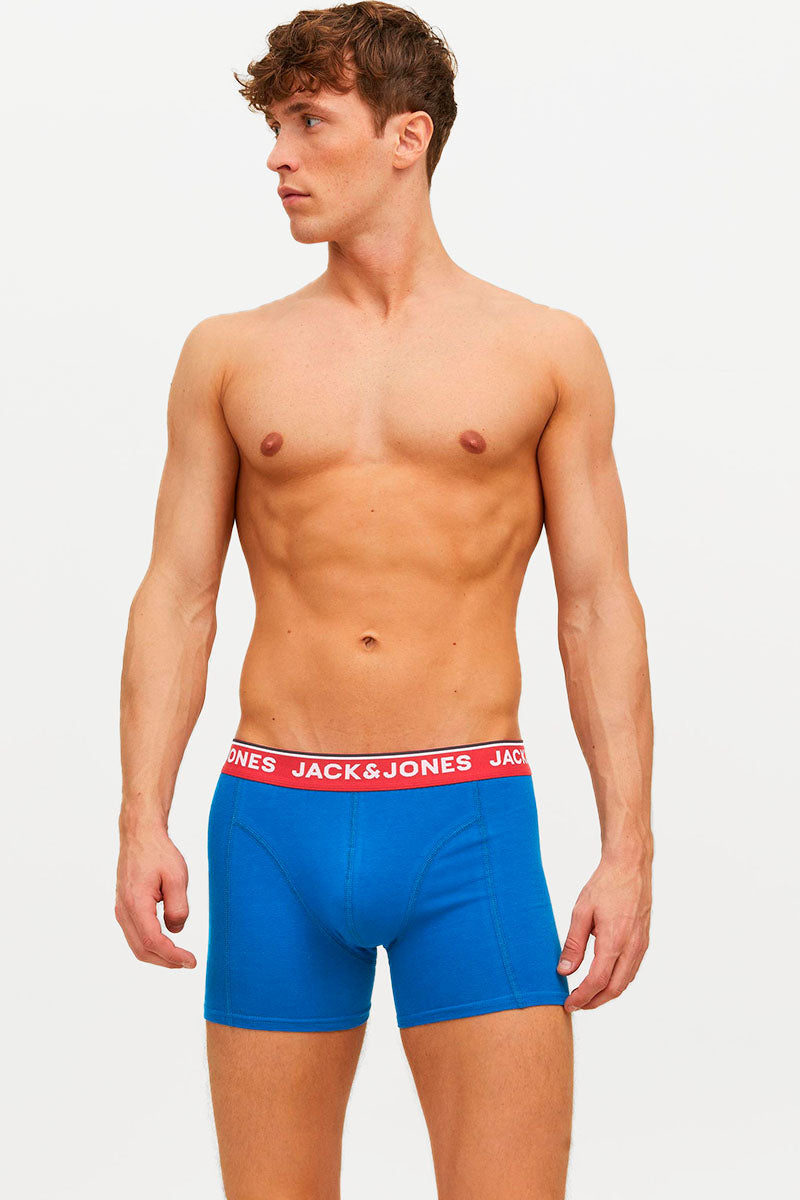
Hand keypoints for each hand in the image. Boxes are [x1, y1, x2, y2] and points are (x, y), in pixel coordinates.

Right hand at [115, 824, 196, 968]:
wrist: (140, 836)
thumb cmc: (159, 853)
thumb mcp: (177, 878)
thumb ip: (178, 908)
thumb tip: (176, 931)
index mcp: (135, 904)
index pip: (153, 942)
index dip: (173, 956)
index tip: (191, 961)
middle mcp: (123, 911)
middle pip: (142, 949)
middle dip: (166, 961)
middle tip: (188, 963)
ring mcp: (121, 910)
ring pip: (136, 945)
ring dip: (158, 956)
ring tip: (180, 957)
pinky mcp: (124, 908)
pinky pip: (135, 935)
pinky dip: (151, 945)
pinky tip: (167, 943)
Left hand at [557, 853, 650, 1011]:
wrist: (630, 867)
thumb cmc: (605, 885)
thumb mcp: (582, 912)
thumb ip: (573, 944)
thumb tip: (564, 971)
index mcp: (614, 940)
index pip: (597, 981)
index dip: (582, 997)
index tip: (569, 1004)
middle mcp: (632, 947)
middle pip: (614, 988)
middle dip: (594, 1001)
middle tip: (576, 1004)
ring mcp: (641, 945)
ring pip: (625, 982)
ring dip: (606, 993)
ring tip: (587, 995)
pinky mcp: (643, 941)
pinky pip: (631, 970)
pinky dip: (617, 981)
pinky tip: (604, 978)